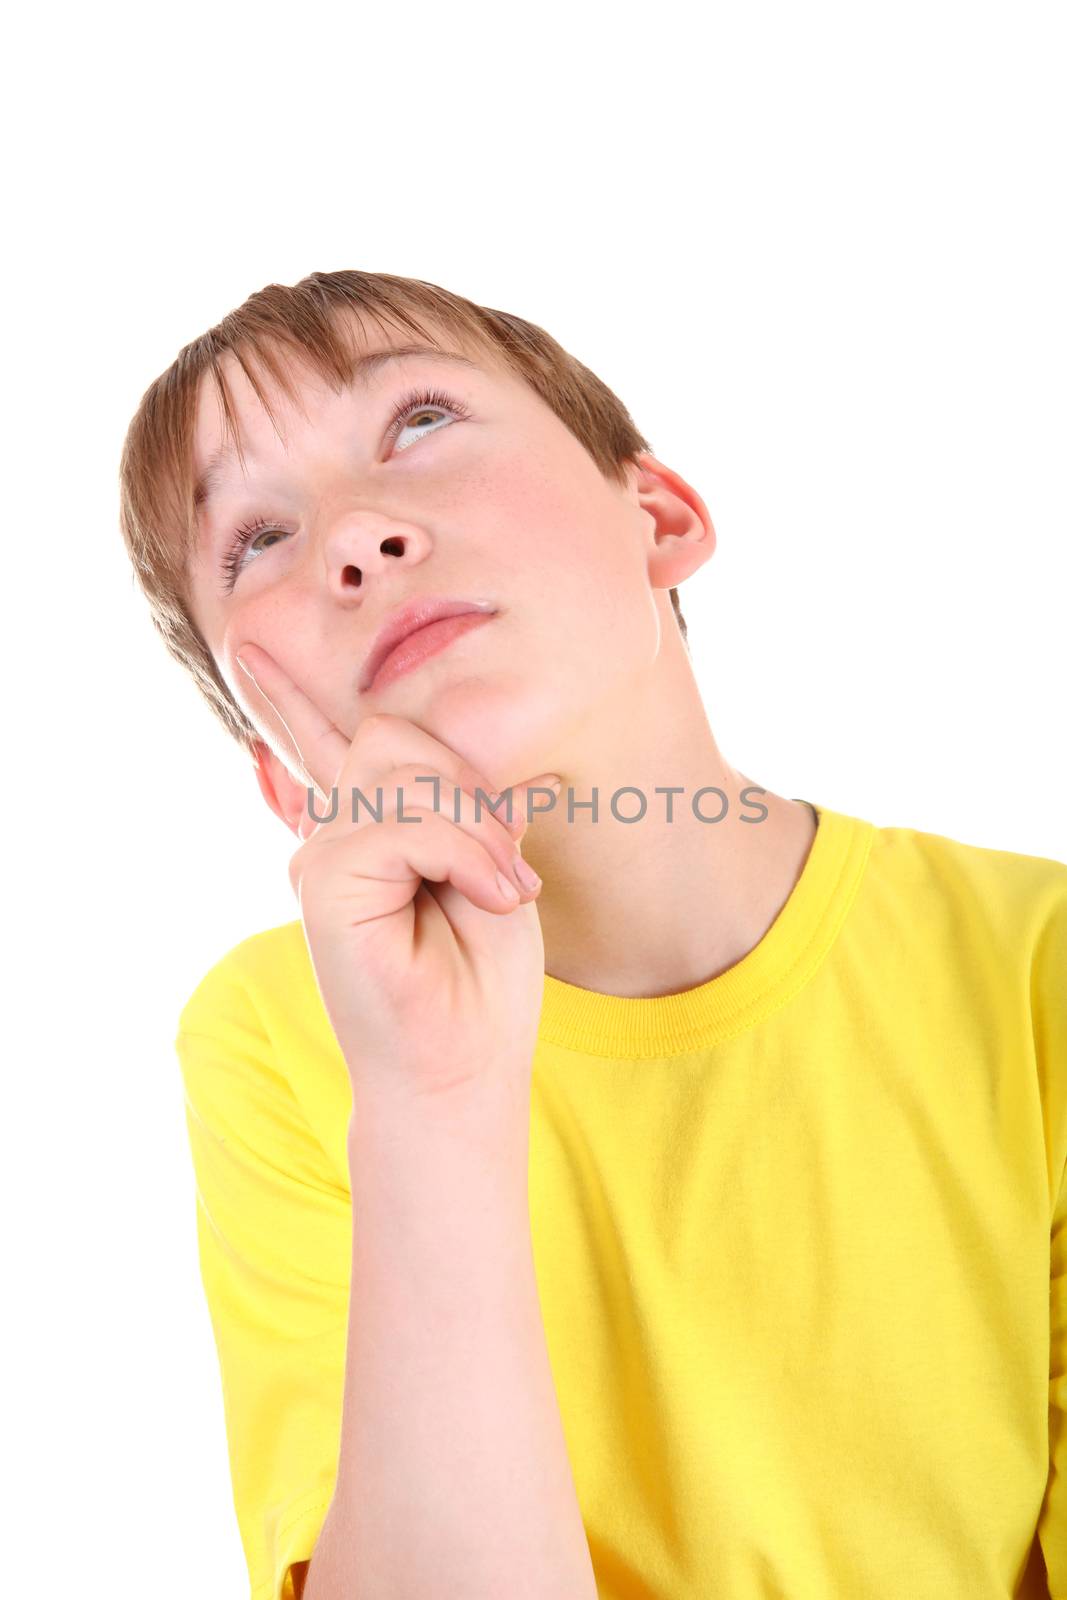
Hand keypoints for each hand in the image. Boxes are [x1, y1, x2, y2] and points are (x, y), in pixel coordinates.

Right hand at [235, 643, 560, 1109]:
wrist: (464, 1069)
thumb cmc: (479, 982)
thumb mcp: (493, 870)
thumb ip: (474, 810)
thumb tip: (518, 770)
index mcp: (367, 830)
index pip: (324, 742)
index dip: (287, 696)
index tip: (248, 648)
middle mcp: (334, 836)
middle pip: (396, 737)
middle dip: (469, 790)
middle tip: (507, 869)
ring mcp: (322, 857)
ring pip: (403, 772)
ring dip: (474, 826)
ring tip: (501, 890)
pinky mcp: (323, 883)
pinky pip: (401, 821)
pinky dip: (462, 850)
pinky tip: (486, 896)